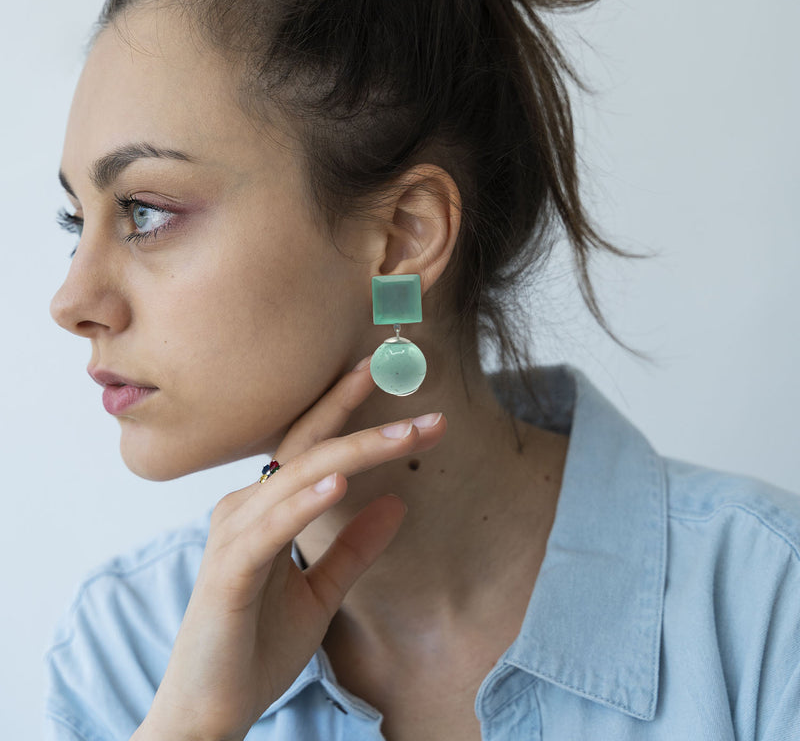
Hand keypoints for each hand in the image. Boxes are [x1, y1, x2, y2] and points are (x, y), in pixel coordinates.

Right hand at [135, 359, 446, 740]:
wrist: (211, 713)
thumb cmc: (257, 647)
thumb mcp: (322, 592)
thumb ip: (354, 547)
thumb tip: (399, 503)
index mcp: (264, 508)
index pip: (312, 447)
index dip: (349, 412)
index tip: (396, 390)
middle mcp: (244, 508)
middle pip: (309, 447)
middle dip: (364, 418)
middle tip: (423, 408)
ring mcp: (233, 537)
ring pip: (298, 476)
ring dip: (355, 452)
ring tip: (405, 434)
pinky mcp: (228, 572)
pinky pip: (270, 528)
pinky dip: (304, 503)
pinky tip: (339, 484)